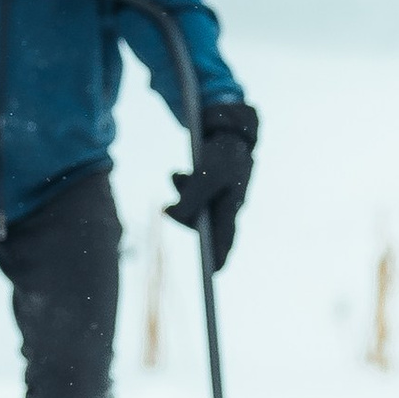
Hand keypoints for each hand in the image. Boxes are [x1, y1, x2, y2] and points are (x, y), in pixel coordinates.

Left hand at [166, 100, 258, 267]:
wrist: (228, 125)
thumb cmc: (222, 150)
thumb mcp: (205, 175)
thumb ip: (190, 198)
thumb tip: (173, 216)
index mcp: (232, 205)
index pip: (227, 239)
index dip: (220, 257)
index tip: (213, 273)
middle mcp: (228, 203)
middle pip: (204, 223)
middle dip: (183, 215)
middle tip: (166, 208)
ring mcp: (221, 192)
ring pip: (196, 205)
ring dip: (181, 195)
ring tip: (176, 176)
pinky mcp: (212, 181)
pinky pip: (194, 191)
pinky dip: (183, 185)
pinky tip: (178, 174)